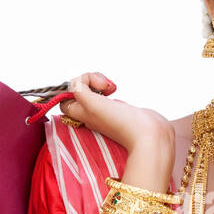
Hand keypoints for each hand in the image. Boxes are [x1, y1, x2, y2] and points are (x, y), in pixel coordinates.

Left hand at [55, 72, 174, 151]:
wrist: (149, 133)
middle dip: (88, 80)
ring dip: (99, 81)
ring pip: (91, 89)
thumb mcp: (93, 106)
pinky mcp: (117, 107)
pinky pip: (104, 92)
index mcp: (82, 115)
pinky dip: (108, 86)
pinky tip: (115, 89)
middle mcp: (91, 113)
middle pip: (78, 91)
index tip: (86, 86)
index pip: (64, 99)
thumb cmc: (122, 124)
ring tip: (111, 87)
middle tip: (102, 85)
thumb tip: (78, 82)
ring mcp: (104, 110)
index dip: (72, 88)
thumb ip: (80, 92)